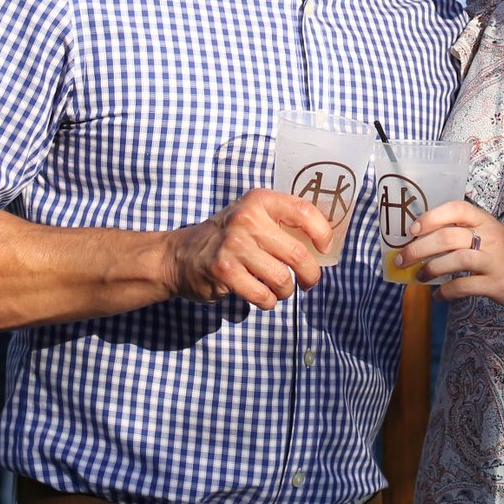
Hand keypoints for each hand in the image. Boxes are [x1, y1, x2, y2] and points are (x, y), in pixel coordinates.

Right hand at [164, 191, 333, 311]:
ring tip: (279, 288)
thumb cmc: (227, 237)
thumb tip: (324, 244)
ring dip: (286, 290)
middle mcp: (247, 219)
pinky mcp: (225, 272)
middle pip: (298, 254)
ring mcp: (234, 246)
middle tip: (310, 282)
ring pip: (282, 279)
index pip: (303, 211)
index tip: (324, 248)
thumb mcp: (251, 216)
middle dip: (311, 275)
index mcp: (259, 201)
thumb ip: (281, 223)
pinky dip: (268, 302)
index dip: (322, 232)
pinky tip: (262, 296)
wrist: (179, 255)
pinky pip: (263, 296)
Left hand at [395, 200, 503, 311]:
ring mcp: (494, 261)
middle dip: (419, 248)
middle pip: (448, 236)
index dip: (431, 217)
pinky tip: (438, 296)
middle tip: (402, 259)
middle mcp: (490, 237)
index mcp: (485, 220)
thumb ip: (462, 233)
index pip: (456, 209)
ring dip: (431, 269)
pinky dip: (446, 292)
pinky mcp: (496, 284)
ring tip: (419, 277)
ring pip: (456, 259)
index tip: (412, 230)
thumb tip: (421, 240)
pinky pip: (465, 286)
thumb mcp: (489, 233)